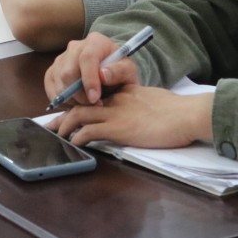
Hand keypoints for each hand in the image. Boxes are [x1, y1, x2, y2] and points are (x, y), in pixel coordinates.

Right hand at [44, 32, 138, 105]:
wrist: (111, 77)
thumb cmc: (120, 74)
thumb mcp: (129, 73)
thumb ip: (119, 72)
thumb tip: (103, 74)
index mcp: (96, 42)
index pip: (87, 58)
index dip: (89, 80)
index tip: (95, 99)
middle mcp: (75, 46)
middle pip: (68, 72)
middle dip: (80, 95)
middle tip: (94, 106)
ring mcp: (61, 58)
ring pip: (58, 82)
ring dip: (72, 100)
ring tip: (88, 105)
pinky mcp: (52, 71)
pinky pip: (51, 89)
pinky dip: (62, 101)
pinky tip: (77, 104)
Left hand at [50, 86, 213, 148]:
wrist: (187, 115)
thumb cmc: (178, 113)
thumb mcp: (155, 103)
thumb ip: (141, 107)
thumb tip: (138, 117)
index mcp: (126, 93)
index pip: (96, 95)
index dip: (79, 103)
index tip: (69, 111)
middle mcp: (117, 100)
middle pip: (81, 103)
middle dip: (63, 114)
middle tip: (50, 125)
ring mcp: (116, 113)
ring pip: (80, 114)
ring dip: (64, 126)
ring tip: (55, 136)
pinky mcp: (118, 128)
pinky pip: (89, 130)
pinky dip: (77, 137)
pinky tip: (73, 144)